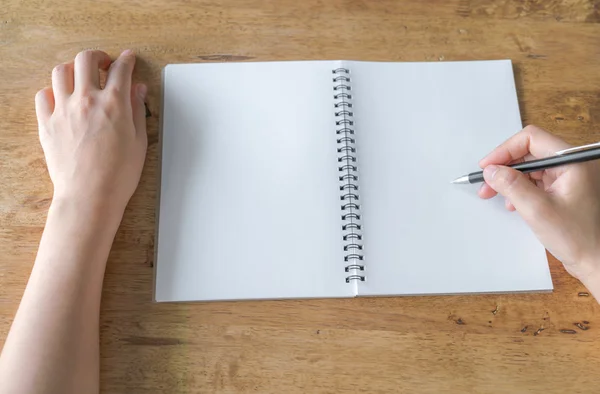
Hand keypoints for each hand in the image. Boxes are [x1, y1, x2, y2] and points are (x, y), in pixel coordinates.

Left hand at [35, 49, 146, 215]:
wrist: (90, 196)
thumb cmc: (117, 175)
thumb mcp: (139, 141)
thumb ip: (137, 110)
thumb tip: (137, 91)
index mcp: (114, 104)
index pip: (121, 69)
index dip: (127, 60)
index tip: (128, 59)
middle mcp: (87, 100)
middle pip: (86, 59)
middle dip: (98, 57)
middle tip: (104, 64)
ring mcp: (63, 110)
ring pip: (61, 71)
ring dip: (73, 68)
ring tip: (80, 76)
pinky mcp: (47, 123)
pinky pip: (42, 95)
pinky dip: (52, 91)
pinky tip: (61, 97)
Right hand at [479, 125, 599, 293]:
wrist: (597, 262)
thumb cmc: (578, 238)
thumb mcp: (537, 210)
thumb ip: (511, 186)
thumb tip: (491, 170)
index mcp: (573, 161)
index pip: (531, 139)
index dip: (505, 151)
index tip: (487, 167)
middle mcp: (573, 164)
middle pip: (529, 152)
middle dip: (504, 167)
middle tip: (485, 184)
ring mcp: (570, 176)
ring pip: (531, 167)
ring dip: (510, 179)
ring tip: (494, 195)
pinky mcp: (565, 188)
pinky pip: (537, 180)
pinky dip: (521, 188)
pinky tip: (513, 203)